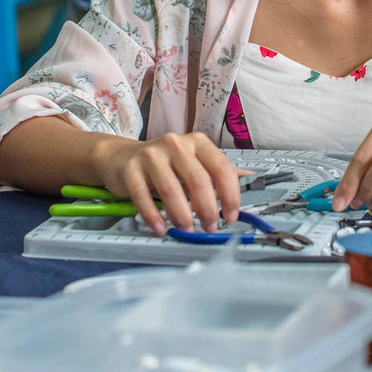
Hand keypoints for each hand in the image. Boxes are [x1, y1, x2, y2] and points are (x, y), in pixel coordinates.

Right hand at [90, 131, 243, 233]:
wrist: (121, 157)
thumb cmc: (164, 163)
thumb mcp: (193, 162)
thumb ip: (218, 172)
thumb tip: (249, 178)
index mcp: (197, 143)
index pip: (221, 168)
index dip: (230, 195)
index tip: (230, 215)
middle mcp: (176, 144)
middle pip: (198, 180)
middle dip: (207, 209)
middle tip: (209, 226)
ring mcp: (151, 155)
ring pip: (171, 189)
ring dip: (181, 215)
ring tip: (186, 228)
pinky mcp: (130, 168)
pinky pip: (143, 196)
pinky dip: (153, 216)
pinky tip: (161, 228)